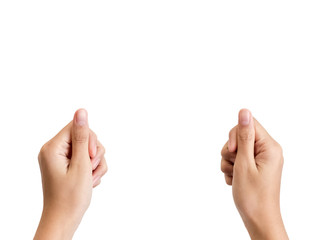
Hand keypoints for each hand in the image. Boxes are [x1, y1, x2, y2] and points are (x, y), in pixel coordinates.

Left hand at [34, 109, 106, 239]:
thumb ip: (82, 137)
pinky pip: (86, 158)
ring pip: (89, 148)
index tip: (90, 158)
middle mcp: (54, 150)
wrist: (64, 219)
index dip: (89, 140)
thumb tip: (81, 111)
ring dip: (96, 163)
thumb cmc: (70, 197)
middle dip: (94, 154)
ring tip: (91, 179)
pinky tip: (90, 181)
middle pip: (85, 137)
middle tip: (91, 171)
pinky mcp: (68, 165)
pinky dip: (93, 169)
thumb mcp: (81, 165)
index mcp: (52, 147)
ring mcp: (61, 158)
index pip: (77, 127)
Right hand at [221, 109, 287, 239]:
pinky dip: (232, 170)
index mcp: (270, 147)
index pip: (248, 124)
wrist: (258, 219)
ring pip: (235, 149)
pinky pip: (237, 160)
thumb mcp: (244, 164)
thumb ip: (244, 136)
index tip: (233, 152)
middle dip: (230, 152)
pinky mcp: (254, 167)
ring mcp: (260, 159)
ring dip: (229, 163)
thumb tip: (244, 111)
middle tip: (235, 168)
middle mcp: (267, 150)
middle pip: (240, 137)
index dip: (235, 136)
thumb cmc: (253, 195)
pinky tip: (236, 181)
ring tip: (235, 177)